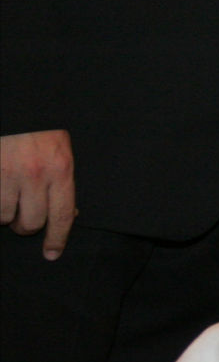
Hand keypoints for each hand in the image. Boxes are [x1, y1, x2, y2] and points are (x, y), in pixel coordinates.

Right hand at [1, 130, 76, 258]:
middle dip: (26, 225)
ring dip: (5, 213)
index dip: (57, 239)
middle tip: (24, 214)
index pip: (62, 215)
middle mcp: (35, 174)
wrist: (18, 106)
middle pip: (31, 223)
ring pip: (5, 218)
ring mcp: (8, 175)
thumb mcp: (61, 152)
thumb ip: (63, 183)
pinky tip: (0, 190)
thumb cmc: (41, 131)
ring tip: (8, 194)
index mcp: (60, 169)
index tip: (52, 254)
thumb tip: (69, 216)